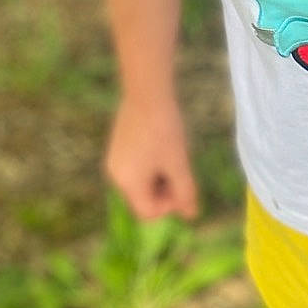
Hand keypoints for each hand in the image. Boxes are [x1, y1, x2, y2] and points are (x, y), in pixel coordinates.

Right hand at [105, 95, 198, 221]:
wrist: (147, 91)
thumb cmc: (164, 130)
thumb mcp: (178, 163)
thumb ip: (185, 192)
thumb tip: (191, 215)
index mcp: (128, 183)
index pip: (148, 212)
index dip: (169, 205)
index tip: (182, 184)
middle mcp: (116, 175)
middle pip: (144, 198)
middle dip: (165, 190)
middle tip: (180, 168)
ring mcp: (115, 159)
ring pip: (141, 182)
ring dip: (160, 176)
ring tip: (173, 154)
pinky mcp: (118, 146)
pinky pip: (136, 167)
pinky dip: (151, 164)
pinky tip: (162, 145)